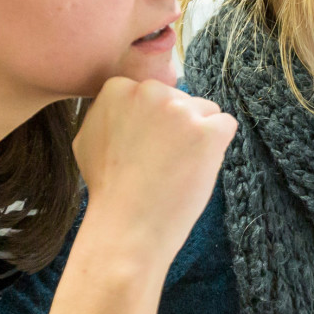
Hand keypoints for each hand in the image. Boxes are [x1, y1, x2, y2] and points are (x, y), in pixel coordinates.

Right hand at [73, 78, 236, 253]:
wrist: (126, 226)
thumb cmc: (108, 188)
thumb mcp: (88, 137)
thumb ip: (108, 110)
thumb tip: (126, 98)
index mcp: (118, 88)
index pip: (155, 93)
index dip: (153, 123)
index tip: (143, 147)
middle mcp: (149, 91)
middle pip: (181, 99)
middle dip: (176, 126)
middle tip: (160, 161)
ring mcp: (180, 110)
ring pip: (205, 111)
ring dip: (197, 136)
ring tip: (175, 168)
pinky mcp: (208, 132)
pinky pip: (225, 125)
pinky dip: (217, 147)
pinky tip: (197, 167)